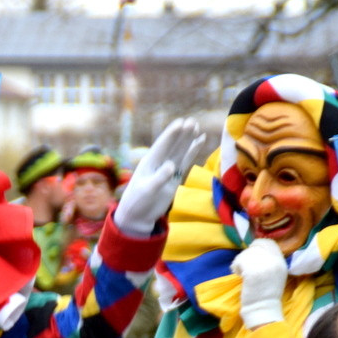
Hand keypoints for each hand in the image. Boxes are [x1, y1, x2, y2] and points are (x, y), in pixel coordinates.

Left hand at [113, 118, 205, 235]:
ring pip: (180, 151)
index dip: (171, 135)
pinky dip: (193, 151)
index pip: (161, 146)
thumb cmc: (138, 203)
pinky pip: (186, 161)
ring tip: (196, 126)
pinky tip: (200, 140)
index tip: (181, 123)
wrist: (139, 216)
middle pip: (172, 145)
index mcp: (149, 163)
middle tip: (192, 122)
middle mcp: (159, 163)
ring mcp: (167, 169)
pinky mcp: (175, 177)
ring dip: (188, 139)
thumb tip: (172, 165)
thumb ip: (159, 178)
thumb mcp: (147, 191)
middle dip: (182, 134)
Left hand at [230, 238, 287, 328]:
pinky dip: (236, 267)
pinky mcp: (253, 272)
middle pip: (255, 247)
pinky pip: (240, 261)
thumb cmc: (264, 293)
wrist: (263, 309)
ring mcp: (265, 266)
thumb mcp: (274, 274)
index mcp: (281, 262)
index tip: (250, 256)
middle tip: (243, 267)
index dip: (257, 246)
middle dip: (246, 255)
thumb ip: (268, 260)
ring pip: (246, 254)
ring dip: (240, 262)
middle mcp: (275, 262)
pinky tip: (238, 275)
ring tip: (241, 273)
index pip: (269, 243)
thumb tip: (254, 249)